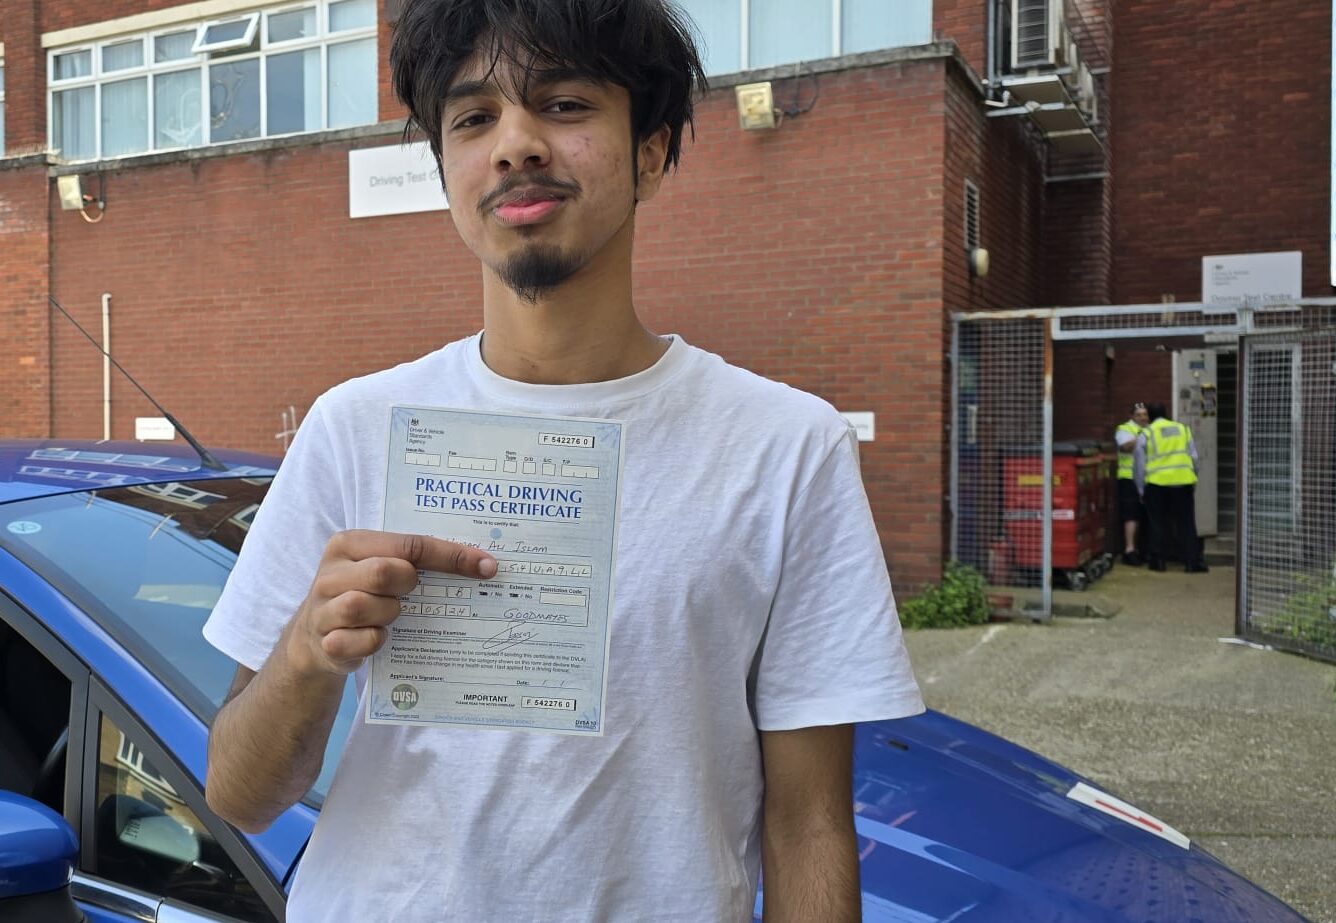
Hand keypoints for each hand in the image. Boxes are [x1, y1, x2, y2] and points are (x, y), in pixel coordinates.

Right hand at [287, 530, 496, 675]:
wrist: (314, 638)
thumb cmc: (361, 593)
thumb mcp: (379, 566)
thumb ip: (415, 559)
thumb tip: (483, 565)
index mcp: (348, 544)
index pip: (408, 544)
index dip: (450, 555)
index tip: (485, 566)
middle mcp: (330, 573)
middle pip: (383, 572)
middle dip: (407, 584)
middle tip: (408, 593)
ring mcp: (323, 610)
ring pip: (365, 607)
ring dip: (389, 615)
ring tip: (388, 616)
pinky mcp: (325, 644)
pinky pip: (363, 642)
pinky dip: (376, 642)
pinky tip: (376, 639)